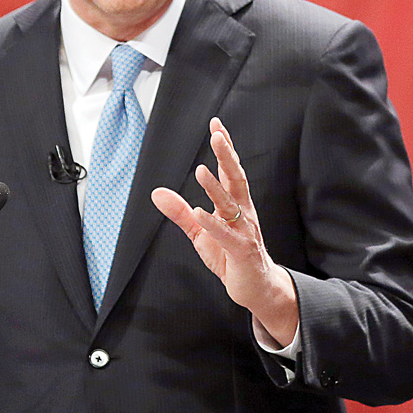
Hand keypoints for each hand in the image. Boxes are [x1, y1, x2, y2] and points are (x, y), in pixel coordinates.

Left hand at [151, 117, 297, 347]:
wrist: (256, 288)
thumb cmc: (230, 256)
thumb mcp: (199, 232)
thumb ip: (180, 212)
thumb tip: (156, 192)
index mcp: (235, 204)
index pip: (230, 170)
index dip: (225, 148)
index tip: (217, 124)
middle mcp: (243, 213)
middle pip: (236, 179)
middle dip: (227, 156)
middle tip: (217, 135)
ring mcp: (245, 231)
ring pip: (231, 204)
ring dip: (216, 187)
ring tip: (201, 170)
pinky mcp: (241, 251)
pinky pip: (226, 235)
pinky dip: (213, 224)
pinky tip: (200, 211)